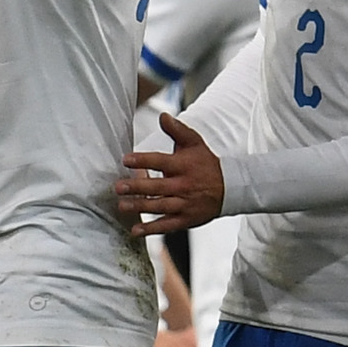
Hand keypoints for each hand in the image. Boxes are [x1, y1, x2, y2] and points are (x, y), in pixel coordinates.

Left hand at [116, 113, 224, 234]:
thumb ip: (177, 130)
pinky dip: (151, 229)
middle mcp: (183, 186)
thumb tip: (162, 116)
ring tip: (122, 205)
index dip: (143, 160)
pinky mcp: (185, 219)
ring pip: (160, 207)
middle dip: (137, 187)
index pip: (161, 161)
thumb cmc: (206, 163)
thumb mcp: (195, 143)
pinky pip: (167, 225)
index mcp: (183, 166)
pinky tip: (136, 231)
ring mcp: (184, 204)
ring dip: (140, 207)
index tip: (126, 159)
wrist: (229, 188)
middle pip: (157, 187)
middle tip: (118, 187)